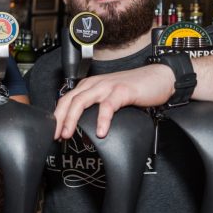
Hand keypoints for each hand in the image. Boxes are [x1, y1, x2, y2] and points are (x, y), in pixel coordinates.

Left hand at [54, 64, 173, 139]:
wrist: (159, 78)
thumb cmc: (134, 89)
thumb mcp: (109, 98)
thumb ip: (96, 107)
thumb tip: (83, 127)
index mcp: (88, 86)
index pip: (66, 100)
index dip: (57, 116)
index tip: (53, 132)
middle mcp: (94, 84)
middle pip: (69, 101)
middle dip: (58, 119)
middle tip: (55, 135)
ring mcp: (106, 86)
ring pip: (81, 101)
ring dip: (71, 119)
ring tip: (68, 134)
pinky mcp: (121, 91)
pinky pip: (107, 106)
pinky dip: (102, 120)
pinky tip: (100, 132)